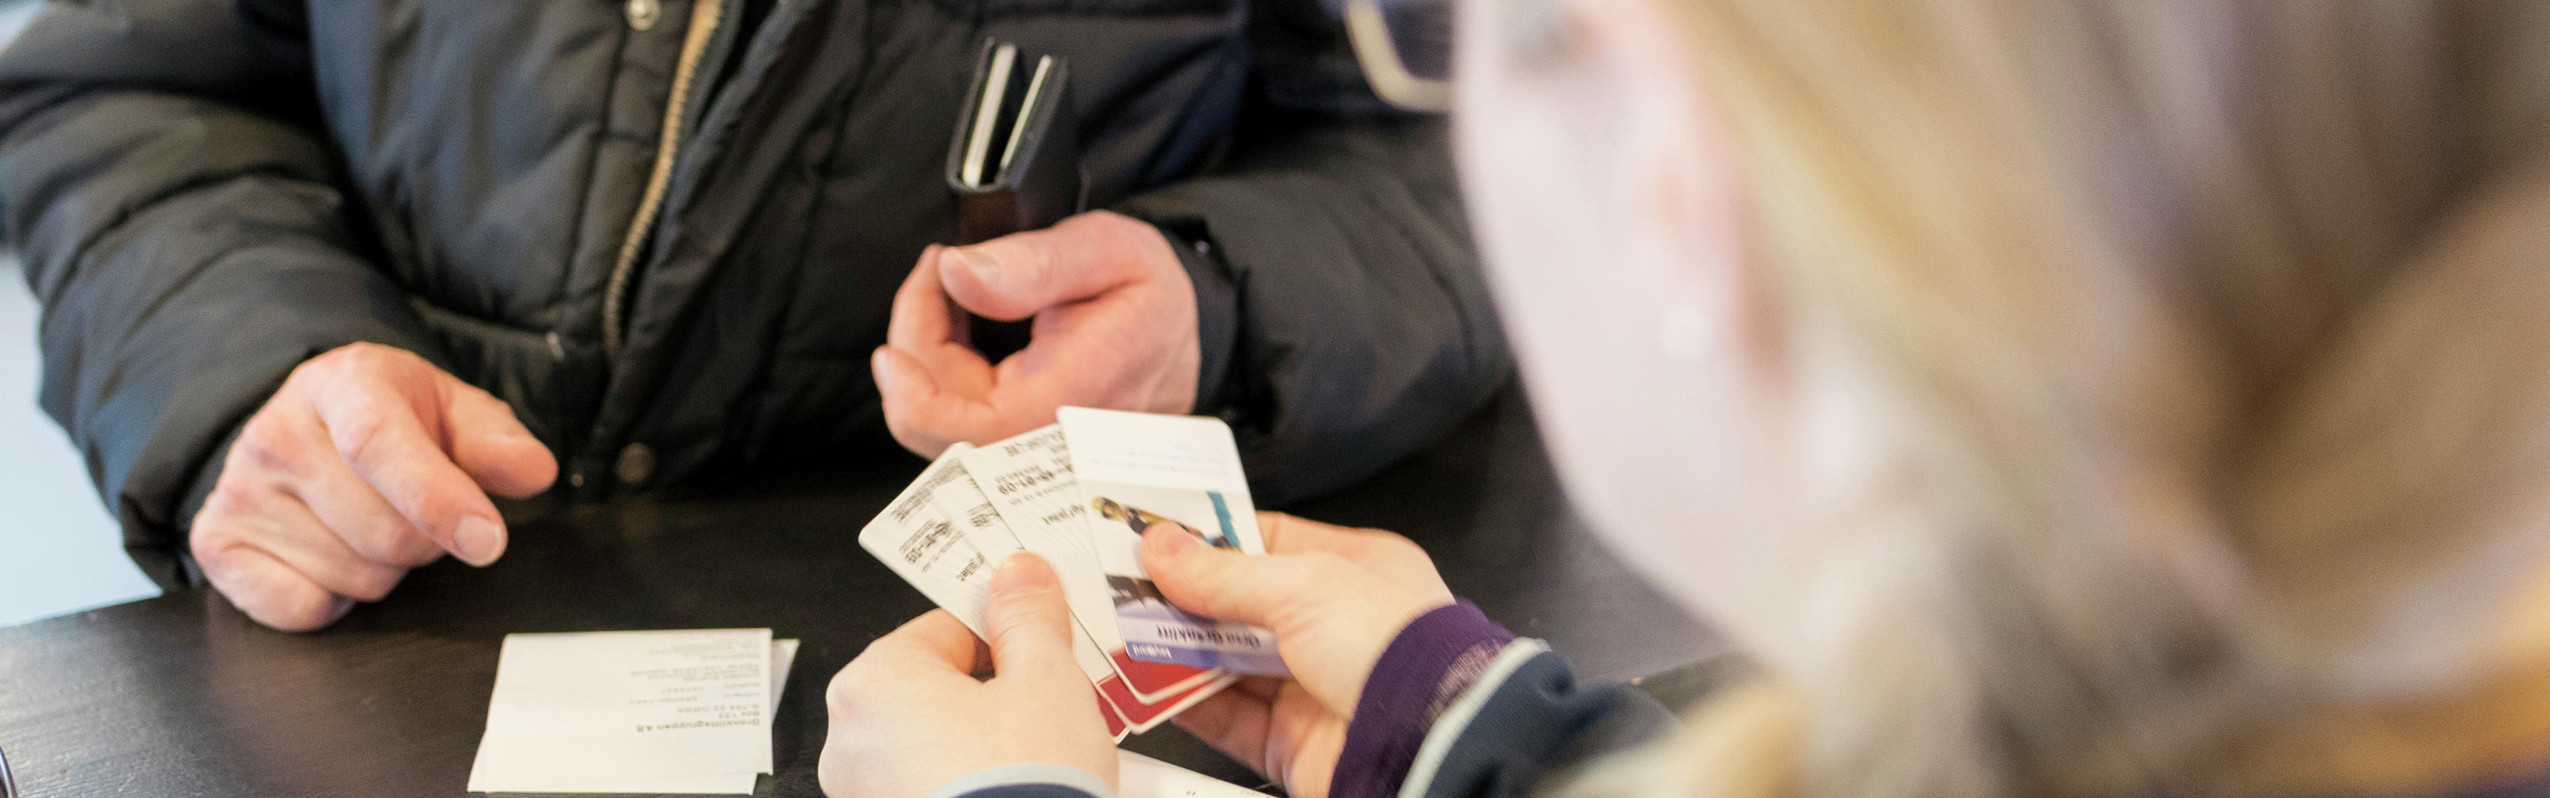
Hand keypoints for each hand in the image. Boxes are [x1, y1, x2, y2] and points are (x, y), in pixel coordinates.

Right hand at [189, 343, 556, 630]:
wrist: (313, 426)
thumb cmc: (396, 421)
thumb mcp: (456, 412)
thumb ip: (499, 441)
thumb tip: (532, 471)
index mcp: (342, 384)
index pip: (379, 445)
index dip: (439, 500)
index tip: (487, 541)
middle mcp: (276, 433)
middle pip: (385, 533)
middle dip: (426, 539)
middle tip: (416, 508)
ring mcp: (238, 490)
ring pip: (354, 576)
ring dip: (385, 567)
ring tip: (369, 521)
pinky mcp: (216, 543)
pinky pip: (302, 609)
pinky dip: (334, 599)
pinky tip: (330, 552)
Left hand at [821, 554, 1118, 797]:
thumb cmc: (1024, 790)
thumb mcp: (1046, 680)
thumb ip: (1029, 617)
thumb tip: (1020, 576)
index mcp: (876, 680)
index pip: (947, 624)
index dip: (1007, 629)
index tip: (1042, 637)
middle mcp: (852, 737)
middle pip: (938, 685)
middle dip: (998, 690)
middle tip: (1053, 700)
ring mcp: (865, 793)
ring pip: (934, 740)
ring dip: (986, 740)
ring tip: (1045, 757)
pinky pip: (932, 785)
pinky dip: (971, 783)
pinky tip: (1020, 790)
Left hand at [875, 210, 1199, 457]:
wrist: (1188, 330)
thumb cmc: (1152, 291)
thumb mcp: (1106, 249)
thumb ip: (1033, 262)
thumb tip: (959, 274)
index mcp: (1071, 399)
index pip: (969, 433)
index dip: (913, 400)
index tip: (894, 350)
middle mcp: (1052, 441)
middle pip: (943, 423)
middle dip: (920, 343)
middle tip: (941, 272)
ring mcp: (1039, 452)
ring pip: (947, 423)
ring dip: (932, 354)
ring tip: (961, 290)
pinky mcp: (1026, 447)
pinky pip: (965, 422)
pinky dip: (951, 371)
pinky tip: (970, 327)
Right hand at [1139, 512, 1455, 797]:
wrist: (1431, 742)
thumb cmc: (1404, 651)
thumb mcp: (1305, 585)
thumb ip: (1225, 572)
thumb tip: (1167, 548)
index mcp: (1354, 571)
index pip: (1266, 543)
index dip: (1209, 539)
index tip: (1156, 535)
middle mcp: (1335, 628)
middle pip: (1238, 606)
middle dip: (1183, 598)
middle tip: (1126, 585)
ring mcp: (1312, 687)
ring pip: (1225, 663)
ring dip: (1177, 650)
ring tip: (1127, 631)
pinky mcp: (1292, 741)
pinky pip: (1225, 718)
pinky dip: (1185, 702)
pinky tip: (1151, 683)